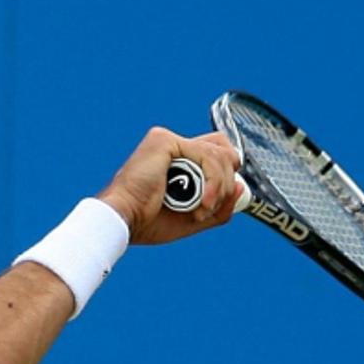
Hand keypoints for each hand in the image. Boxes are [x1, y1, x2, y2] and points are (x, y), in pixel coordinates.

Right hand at [97, 127, 242, 245]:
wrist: (123, 221)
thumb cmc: (148, 222)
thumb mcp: (193, 219)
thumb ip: (219, 206)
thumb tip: (240, 187)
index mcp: (177, 163)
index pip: (216, 155)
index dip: (225, 176)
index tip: (216, 204)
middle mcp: (174, 147)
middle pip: (222, 147)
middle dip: (226, 180)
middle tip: (209, 207)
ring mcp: (169, 141)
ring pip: (218, 154)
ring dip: (218, 188)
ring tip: (200, 210)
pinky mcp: (165, 140)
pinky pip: (206, 155)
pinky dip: (211, 182)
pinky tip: (201, 202)